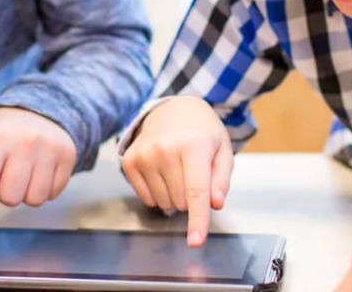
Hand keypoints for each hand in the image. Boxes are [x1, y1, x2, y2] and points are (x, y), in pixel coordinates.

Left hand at [0, 107, 78, 245]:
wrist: (37, 109)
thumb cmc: (0, 132)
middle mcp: (24, 142)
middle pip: (10, 198)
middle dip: (4, 193)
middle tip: (5, 172)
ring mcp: (49, 148)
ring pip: (33, 200)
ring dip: (24, 193)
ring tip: (23, 170)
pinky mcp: (68, 155)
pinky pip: (52, 194)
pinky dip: (42, 189)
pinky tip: (39, 169)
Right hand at [120, 96, 232, 246]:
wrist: (172, 109)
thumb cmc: (201, 131)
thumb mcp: (222, 149)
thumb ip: (221, 179)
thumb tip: (214, 204)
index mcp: (193, 144)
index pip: (196, 191)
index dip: (198, 219)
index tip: (195, 240)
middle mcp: (165, 149)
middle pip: (181, 201)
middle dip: (191, 197)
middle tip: (193, 172)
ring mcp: (144, 154)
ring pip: (164, 203)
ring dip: (174, 196)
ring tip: (178, 170)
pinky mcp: (129, 161)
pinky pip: (147, 198)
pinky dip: (158, 193)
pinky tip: (162, 172)